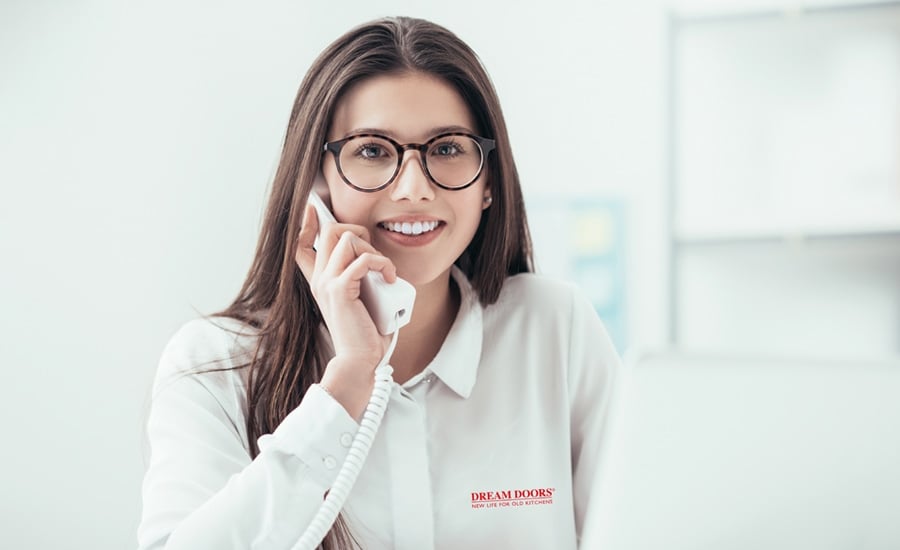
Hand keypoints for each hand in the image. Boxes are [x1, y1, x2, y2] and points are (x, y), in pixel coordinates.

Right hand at [295, 203, 395, 417]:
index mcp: (320, 280)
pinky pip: (363, 259)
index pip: (301, 244)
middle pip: (329, 231)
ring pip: (346, 239)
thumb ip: (359, 279)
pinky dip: (381, 264)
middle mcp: (319, 279)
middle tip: (373, 255)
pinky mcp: (340, 290)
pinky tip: (388, 278)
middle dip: (357, 231)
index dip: (307, 223)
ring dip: (373, 250)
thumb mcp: (360, 300)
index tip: (314, 208)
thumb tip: (375, 260)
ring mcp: (326, 283)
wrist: (360, 360)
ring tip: (383, 272)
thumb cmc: (365, 333)